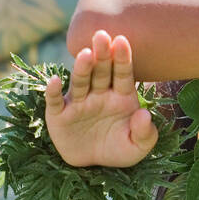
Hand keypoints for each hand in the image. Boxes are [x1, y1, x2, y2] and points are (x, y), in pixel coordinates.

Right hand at [44, 31, 158, 167]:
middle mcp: (99, 94)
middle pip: (101, 71)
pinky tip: (54, 81)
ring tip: (85, 54)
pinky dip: (53, 92)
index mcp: (120, 96)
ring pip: (80, 82)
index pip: (123, 74)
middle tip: (102, 35)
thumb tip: (144, 114)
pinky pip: (55, 102)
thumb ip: (145, 133)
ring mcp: (78, 102)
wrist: (93, 165)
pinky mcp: (59, 115)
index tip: (122, 41)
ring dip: (82, 69)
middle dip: (102, 54)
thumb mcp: (137, 147)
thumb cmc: (118, 148)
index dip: (122, 58)